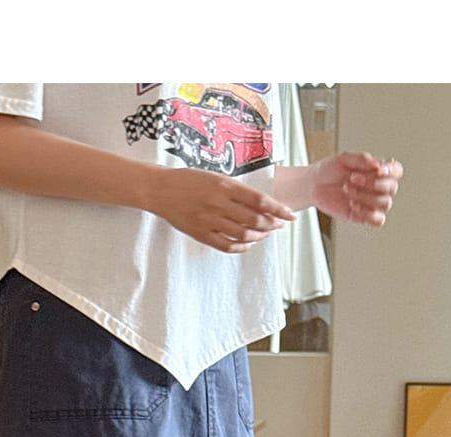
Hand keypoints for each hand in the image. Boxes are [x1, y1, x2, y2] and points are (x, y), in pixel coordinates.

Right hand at [148, 165, 296, 253]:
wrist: (161, 190)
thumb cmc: (188, 181)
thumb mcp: (215, 177)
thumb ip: (236, 190)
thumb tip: (260, 204)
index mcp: (225, 185)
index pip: (260, 200)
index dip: (278, 209)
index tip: (290, 214)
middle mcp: (219, 203)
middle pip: (255, 219)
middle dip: (272, 224)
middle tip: (280, 224)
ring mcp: (210, 220)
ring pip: (244, 234)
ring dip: (259, 235)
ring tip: (265, 233)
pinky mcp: (201, 233)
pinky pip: (227, 245)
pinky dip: (242, 246)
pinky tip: (249, 243)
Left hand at [308, 152, 402, 225]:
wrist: (313, 185)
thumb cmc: (330, 170)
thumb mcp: (344, 158)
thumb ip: (361, 159)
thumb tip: (377, 164)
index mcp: (377, 171)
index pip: (397, 171)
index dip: (391, 171)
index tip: (377, 170)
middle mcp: (378, 187)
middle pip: (392, 188)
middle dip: (372, 183)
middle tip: (352, 178)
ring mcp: (371, 203)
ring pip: (385, 203)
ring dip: (366, 196)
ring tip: (347, 190)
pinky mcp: (362, 216)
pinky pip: (377, 220)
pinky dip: (368, 214)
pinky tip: (353, 206)